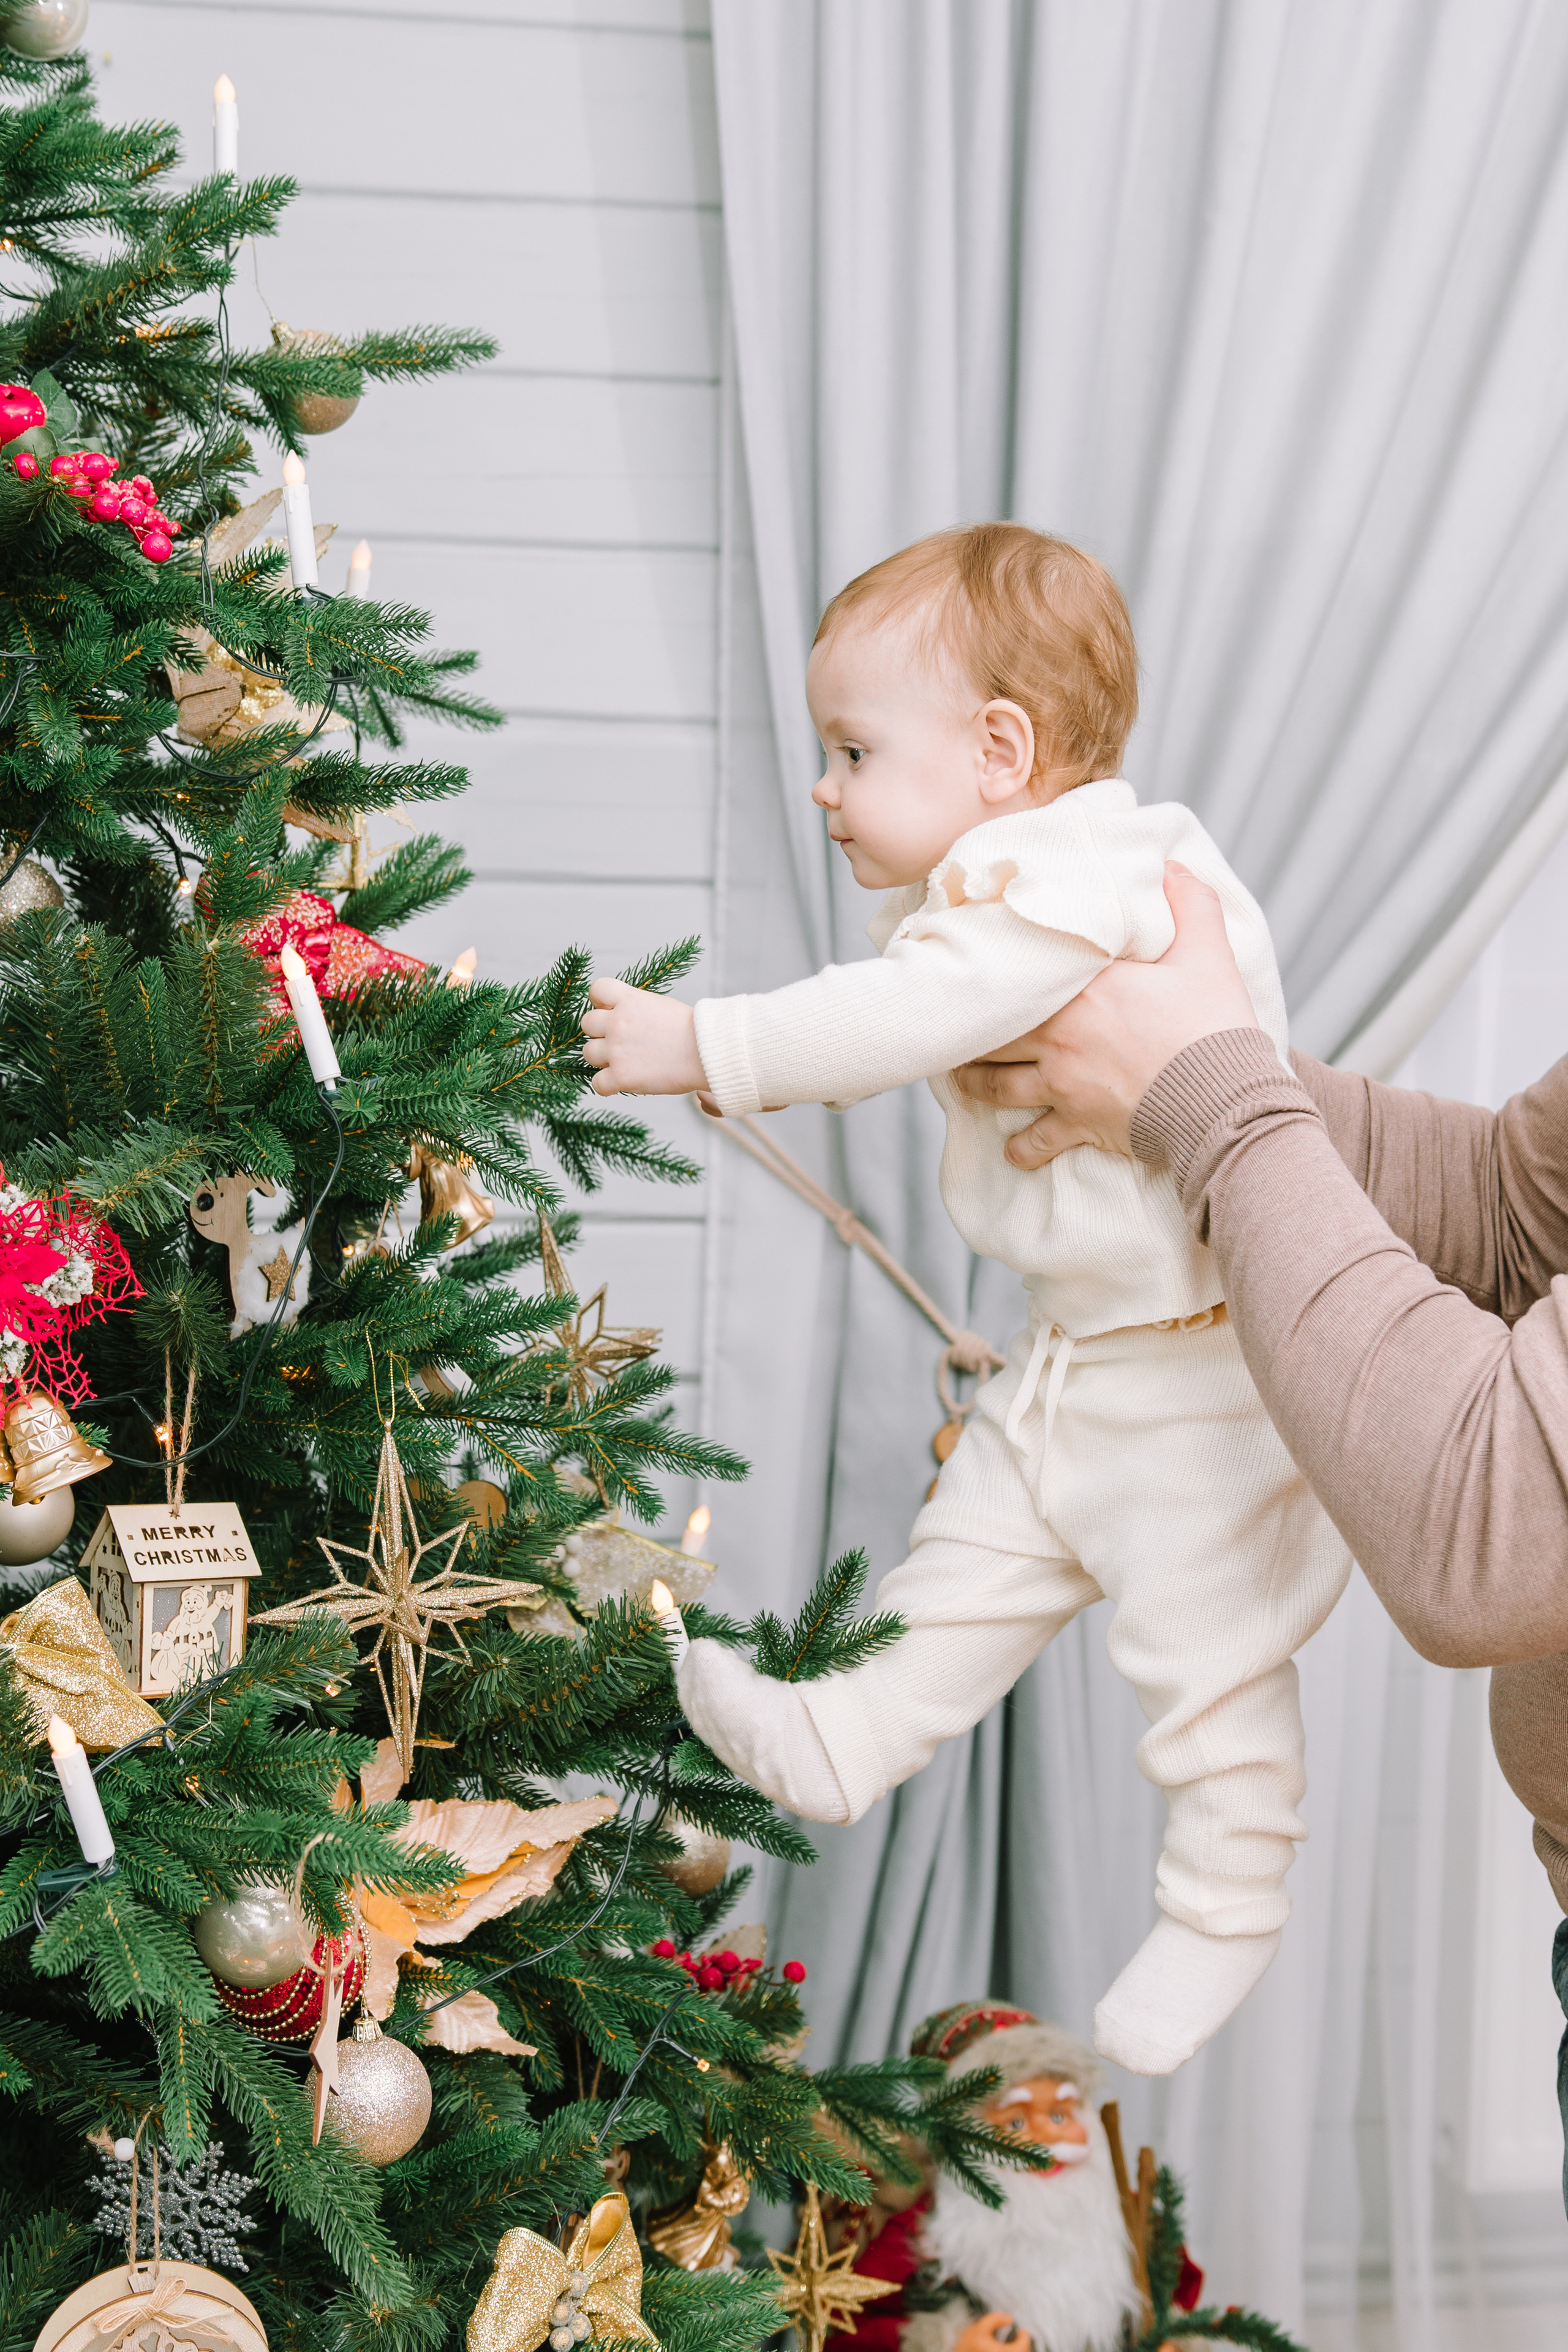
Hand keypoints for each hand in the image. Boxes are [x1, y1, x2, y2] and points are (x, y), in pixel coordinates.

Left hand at [581, 979, 706, 1097]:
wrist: (707, 1052)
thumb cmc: (692, 1031)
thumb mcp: (661, 1005)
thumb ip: (635, 1008)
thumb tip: (621, 1014)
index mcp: (630, 999)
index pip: (597, 989)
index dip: (599, 1001)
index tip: (610, 1011)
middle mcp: (618, 1022)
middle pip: (587, 1023)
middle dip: (601, 1032)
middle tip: (621, 1042)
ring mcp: (617, 1049)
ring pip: (588, 1053)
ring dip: (603, 1058)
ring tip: (625, 1062)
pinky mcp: (621, 1075)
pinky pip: (596, 1084)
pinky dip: (606, 1085)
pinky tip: (621, 1083)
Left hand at [955, 864, 1259, 1168]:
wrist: (1222, 1098)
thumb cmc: (1213, 1026)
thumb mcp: (1208, 956)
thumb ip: (1190, 905)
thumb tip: (1174, 866)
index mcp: (1081, 988)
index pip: (1018, 975)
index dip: (991, 973)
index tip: (972, 969)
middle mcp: (1058, 1034)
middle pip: (992, 1033)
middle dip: (968, 1034)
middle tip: (953, 1028)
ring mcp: (1062, 1082)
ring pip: (996, 1086)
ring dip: (977, 1085)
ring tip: (962, 1081)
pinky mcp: (1077, 1123)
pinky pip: (1036, 1143)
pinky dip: (1021, 1149)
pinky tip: (1011, 1151)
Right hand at [955, 2313, 1028, 2351]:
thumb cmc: (968, 2345)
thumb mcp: (979, 2328)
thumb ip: (995, 2319)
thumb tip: (1010, 2319)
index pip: (1021, 2348)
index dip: (1025, 2338)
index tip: (1023, 2331)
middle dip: (1024, 2346)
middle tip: (1022, 2337)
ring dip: (1019, 2350)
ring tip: (1017, 2344)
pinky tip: (1009, 2350)